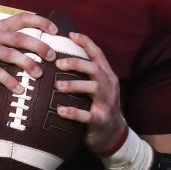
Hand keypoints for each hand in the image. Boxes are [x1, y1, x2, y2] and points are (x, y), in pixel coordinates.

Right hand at [0, 13, 57, 93]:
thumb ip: (13, 39)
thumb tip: (42, 44)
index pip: (22, 18)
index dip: (40, 22)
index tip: (55, 31)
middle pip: (19, 37)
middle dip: (38, 46)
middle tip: (51, 56)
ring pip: (9, 54)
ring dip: (26, 63)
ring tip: (39, 74)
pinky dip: (10, 81)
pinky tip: (20, 89)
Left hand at [54, 32, 125, 155]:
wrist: (113, 135)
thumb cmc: (98, 106)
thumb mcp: (97, 87)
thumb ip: (85, 74)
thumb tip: (60, 56)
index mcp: (107, 76)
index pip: (98, 54)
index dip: (86, 43)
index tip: (71, 35)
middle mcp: (109, 86)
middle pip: (95, 68)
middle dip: (76, 63)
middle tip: (58, 63)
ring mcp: (107, 103)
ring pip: (93, 88)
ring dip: (74, 85)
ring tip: (57, 86)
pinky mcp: (101, 120)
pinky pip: (87, 115)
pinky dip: (73, 112)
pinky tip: (60, 110)